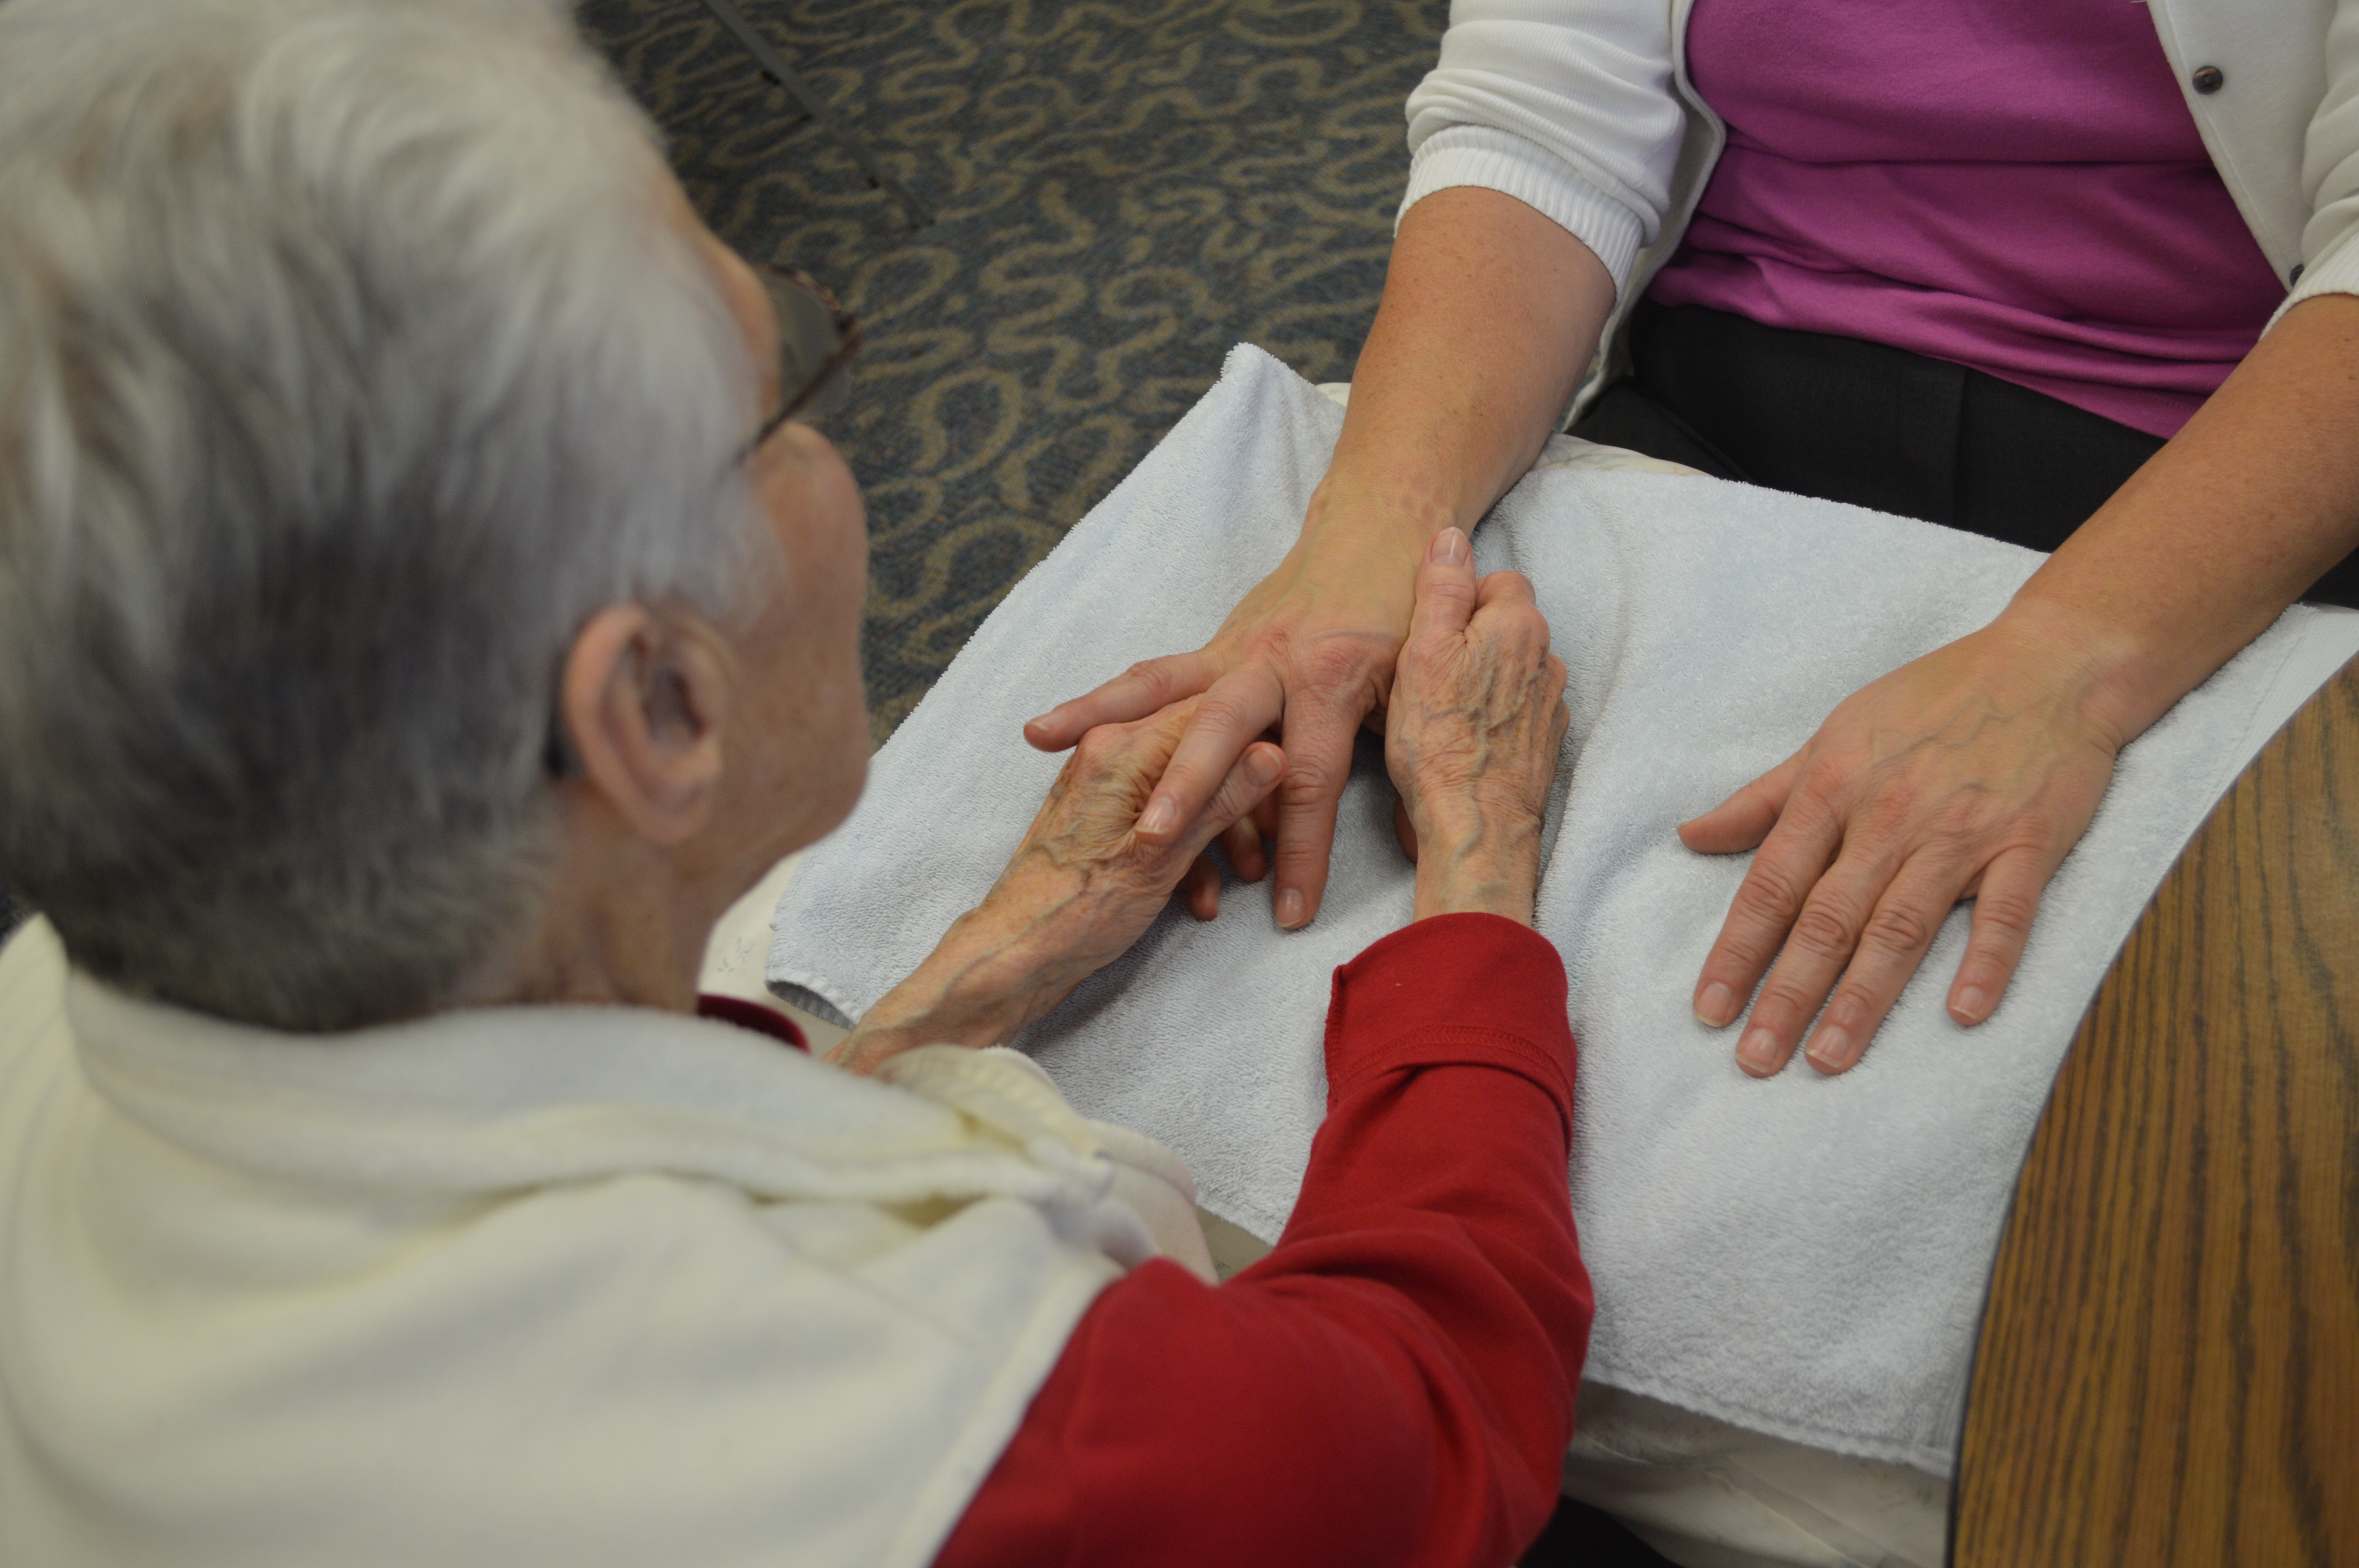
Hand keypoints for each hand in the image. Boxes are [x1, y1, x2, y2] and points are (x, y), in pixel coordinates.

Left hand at [830, 697, 1284, 1073]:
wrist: (1015, 954)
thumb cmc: (1079, 908)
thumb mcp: (1163, 857)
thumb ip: (1219, 801)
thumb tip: (1272, 755)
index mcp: (1121, 747)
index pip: (1208, 715)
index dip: (1258, 746)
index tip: (1289, 780)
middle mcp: (1108, 750)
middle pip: (1198, 750)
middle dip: (1241, 796)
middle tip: (1272, 834)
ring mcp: (1104, 782)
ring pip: (1182, 787)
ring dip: (1216, 831)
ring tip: (1245, 877)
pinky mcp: (1102, 815)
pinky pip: (1159, 813)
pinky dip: (1185, 850)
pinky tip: (1204, 897)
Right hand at [1022, 516, 1423, 930]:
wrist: (1381, 530)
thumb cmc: (1403, 618)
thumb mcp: (1419, 692)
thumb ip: (1407, 767)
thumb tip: (1415, 844)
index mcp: (1331, 680)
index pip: (1310, 781)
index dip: (1301, 851)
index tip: (1289, 912)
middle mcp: (1273, 661)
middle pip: (1221, 729)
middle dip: (1186, 788)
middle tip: (1150, 840)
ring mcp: (1235, 649)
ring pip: (1161, 687)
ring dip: (1101, 715)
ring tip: (1044, 741)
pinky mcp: (1213, 645)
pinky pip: (1154, 676)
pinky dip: (1105, 699)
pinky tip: (1055, 726)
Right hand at [1385, 528, 1569, 923]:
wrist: (1476, 824)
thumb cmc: (1439, 740)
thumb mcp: (1421, 652)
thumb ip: (1441, 589)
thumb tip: (1452, 538)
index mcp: (1517, 625)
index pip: (1499, 581)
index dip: (1460, 602)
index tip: (1429, 636)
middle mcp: (1547, 659)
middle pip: (1508, 626)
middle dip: (1473, 640)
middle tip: (1430, 677)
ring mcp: (1552, 703)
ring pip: (1514, 669)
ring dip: (1486, 680)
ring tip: (1447, 712)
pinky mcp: (1548, 742)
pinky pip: (1521, 710)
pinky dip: (1498, 717)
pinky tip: (1469, 738)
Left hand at [1681, 612, 2126, 1076]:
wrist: (2049, 663)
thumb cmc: (1931, 700)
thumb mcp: (1833, 735)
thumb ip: (1763, 797)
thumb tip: (1689, 836)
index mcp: (1834, 788)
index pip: (1771, 884)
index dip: (1737, 950)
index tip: (1709, 1010)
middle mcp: (1889, 817)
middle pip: (1827, 919)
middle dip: (1787, 994)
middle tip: (1755, 1061)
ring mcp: (1961, 833)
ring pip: (1901, 927)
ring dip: (1863, 998)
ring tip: (1829, 1060)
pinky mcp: (2030, 843)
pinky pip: (2006, 912)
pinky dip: (1987, 962)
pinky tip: (1964, 1014)